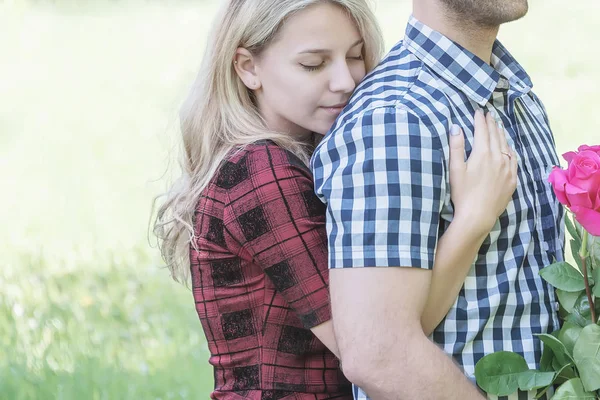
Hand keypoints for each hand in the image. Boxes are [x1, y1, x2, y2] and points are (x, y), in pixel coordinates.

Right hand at [448, 109, 517, 236]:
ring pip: (506, 146)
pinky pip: (513, 159)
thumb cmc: (462, 193)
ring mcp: (508, 169)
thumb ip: (456, 146)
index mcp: (482, 153)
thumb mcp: (455, 169)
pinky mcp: (512, 180)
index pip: (482, 131)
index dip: (480, 120)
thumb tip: (456, 126)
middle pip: (495, 136)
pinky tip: (508, 148)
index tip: (478, 111)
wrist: (478, 216)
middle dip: (491, 124)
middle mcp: (498, 158)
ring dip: (501, 134)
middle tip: (489, 115)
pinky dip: (509, 149)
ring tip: (498, 126)